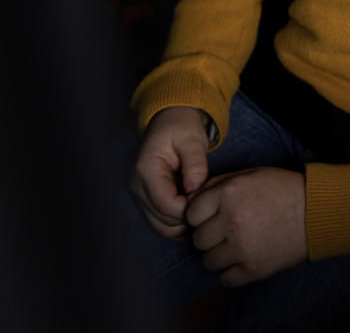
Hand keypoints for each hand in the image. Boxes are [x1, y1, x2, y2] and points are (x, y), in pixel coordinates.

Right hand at [130, 106, 210, 240]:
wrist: (171, 122)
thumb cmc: (182, 127)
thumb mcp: (192, 139)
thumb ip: (195, 164)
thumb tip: (195, 190)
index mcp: (146, 170)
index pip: (166, 205)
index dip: (189, 209)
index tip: (207, 199)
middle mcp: (139, 187)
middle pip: (164, 220)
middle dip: (189, 218)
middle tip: (210, 205)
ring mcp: (142, 196)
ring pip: (162, 227)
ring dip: (185, 226)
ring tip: (205, 210)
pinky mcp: (149, 201)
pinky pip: (163, 224)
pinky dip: (180, 225)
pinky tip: (196, 213)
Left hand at [186, 166, 307, 286]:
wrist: (317, 212)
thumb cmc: (283, 190)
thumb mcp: (250, 175)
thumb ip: (218, 183)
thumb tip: (192, 199)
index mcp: (229, 194)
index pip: (191, 213)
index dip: (201, 215)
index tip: (212, 216)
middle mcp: (232, 221)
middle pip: (198, 239)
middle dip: (209, 236)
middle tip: (226, 231)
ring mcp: (243, 248)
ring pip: (209, 261)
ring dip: (219, 255)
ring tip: (237, 245)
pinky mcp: (255, 269)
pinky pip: (226, 280)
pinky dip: (232, 273)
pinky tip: (243, 260)